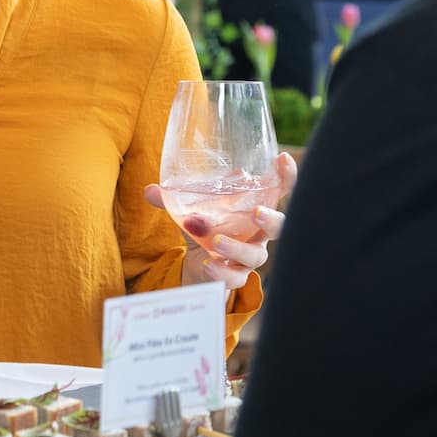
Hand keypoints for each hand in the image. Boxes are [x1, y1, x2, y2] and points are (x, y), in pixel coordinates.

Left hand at [144, 150, 298, 289]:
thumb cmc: (206, 232)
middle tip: (257, 213)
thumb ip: (174, 200)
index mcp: (253, 210)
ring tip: (217, 242)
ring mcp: (249, 257)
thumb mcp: (192, 211)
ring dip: (237, 248)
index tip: (283, 158)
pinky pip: (236, 277)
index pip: (277, 192)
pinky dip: (223, 272)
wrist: (201, 268)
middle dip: (272, 220)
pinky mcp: (236, 276)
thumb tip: (151, 190)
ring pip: (256, 256)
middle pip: (280, 228)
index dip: (285, 177)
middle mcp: (257, 234)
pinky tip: (210, 265)